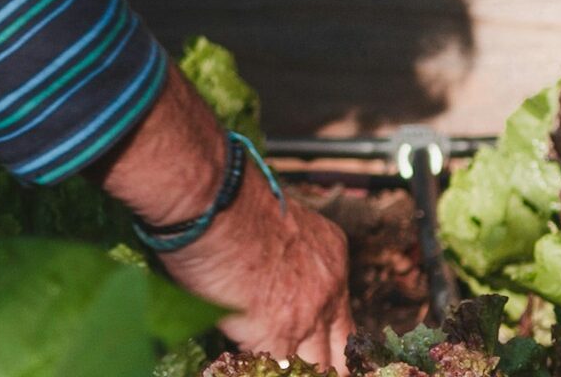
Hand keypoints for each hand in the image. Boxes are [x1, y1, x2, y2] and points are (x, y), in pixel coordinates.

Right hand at [160, 166, 353, 368]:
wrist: (215, 199)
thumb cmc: (231, 200)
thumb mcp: (279, 224)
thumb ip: (285, 257)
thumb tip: (266, 280)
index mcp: (331, 257)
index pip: (344, 318)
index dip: (329, 341)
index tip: (319, 353)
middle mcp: (329, 289)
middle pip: (341, 352)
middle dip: (326, 366)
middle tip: (306, 366)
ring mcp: (307, 316)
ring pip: (316, 367)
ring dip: (295, 368)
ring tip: (275, 362)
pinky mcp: (276, 335)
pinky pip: (276, 369)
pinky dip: (258, 367)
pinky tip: (243, 364)